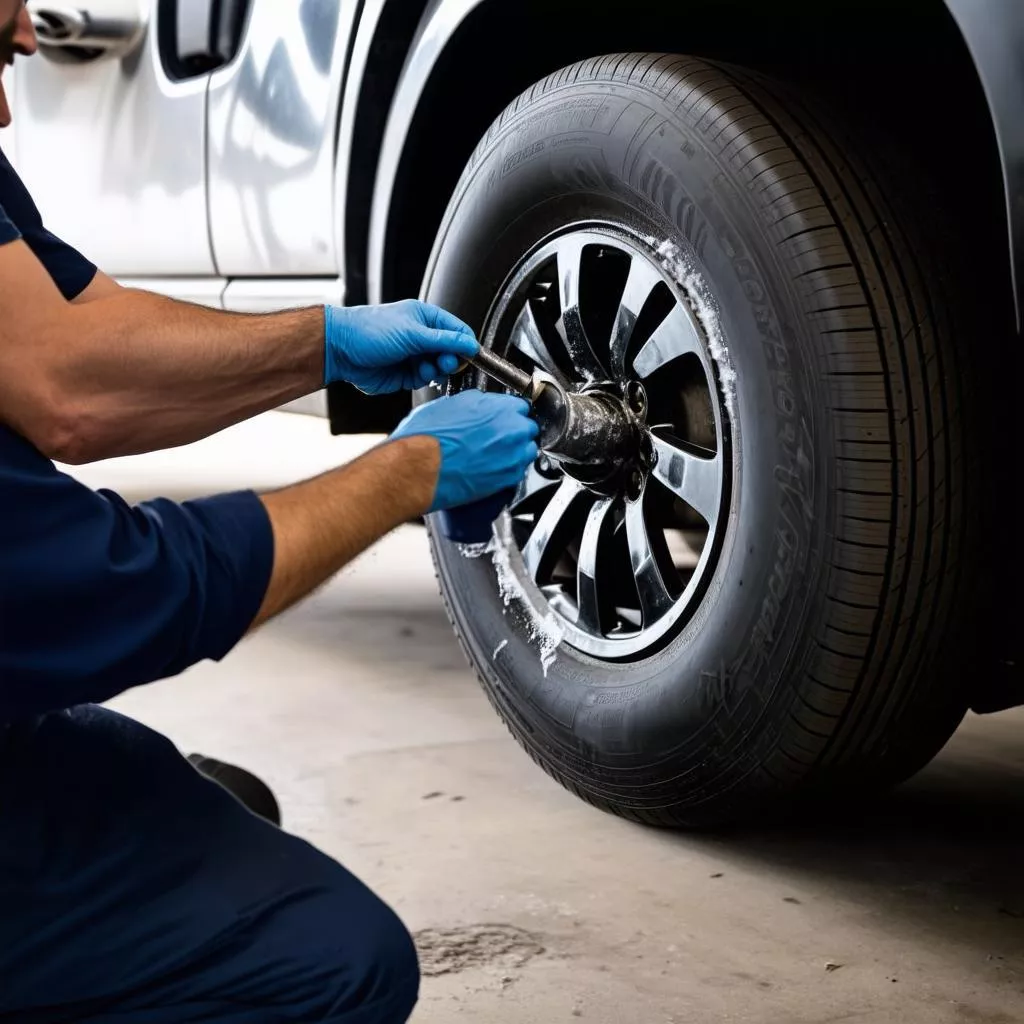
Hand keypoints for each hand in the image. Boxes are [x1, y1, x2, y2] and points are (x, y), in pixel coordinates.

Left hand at [324, 300, 478, 393]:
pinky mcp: (406, 374)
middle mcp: (421, 337)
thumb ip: (445, 341)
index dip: (465, 344)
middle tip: (445, 363)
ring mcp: (414, 356)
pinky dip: (424, 378)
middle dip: (450, 359)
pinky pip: (425, 379)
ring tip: (425, 367)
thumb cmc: (370, 331)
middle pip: (451, 352)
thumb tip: (470, 345)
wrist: (341, 350)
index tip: (469, 355)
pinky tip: (415, 374)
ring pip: (439, 368)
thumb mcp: (413, 334)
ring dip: (436, 370)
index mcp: (425, 318)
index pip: (457, 330)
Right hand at [390, 390, 539, 511]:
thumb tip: (478, 405)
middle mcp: (511, 429)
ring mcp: (513, 455)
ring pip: (527, 450)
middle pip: (527, 428)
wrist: (418, 469)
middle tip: (496, 438)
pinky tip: (489, 469)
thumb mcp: (448, 405)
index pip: (520, 405)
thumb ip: (474, 404)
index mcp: (499, 406)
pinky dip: (508, 470)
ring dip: (515, 451)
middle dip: (515, 432)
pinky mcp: (508, 479)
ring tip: (493, 455)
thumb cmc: (426, 438)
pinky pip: (519, 471)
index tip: (503, 418)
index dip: (509, 413)